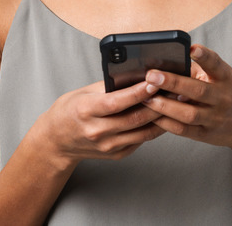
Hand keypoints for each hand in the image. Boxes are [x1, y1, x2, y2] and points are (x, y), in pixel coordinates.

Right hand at [32, 80, 166, 166]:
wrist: (56, 141)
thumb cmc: (69, 111)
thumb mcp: (84, 92)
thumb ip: (109, 86)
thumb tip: (136, 76)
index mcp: (86, 111)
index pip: (117, 102)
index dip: (138, 92)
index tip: (154, 81)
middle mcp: (97, 131)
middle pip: (135, 118)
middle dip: (158, 104)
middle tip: (175, 90)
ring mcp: (107, 146)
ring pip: (143, 132)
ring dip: (162, 117)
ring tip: (175, 103)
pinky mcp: (116, 154)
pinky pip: (141, 140)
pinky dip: (154, 128)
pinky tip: (163, 116)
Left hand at [141, 45, 231, 155]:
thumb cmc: (231, 94)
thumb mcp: (224, 77)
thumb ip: (200, 70)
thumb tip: (168, 60)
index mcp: (227, 79)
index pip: (217, 65)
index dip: (205, 56)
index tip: (192, 48)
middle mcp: (224, 98)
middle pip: (198, 91)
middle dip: (173, 83)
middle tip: (151, 75)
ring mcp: (216, 118)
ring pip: (189, 114)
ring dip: (165, 106)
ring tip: (146, 98)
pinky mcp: (208, 135)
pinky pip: (184, 130)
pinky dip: (167, 124)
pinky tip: (153, 116)